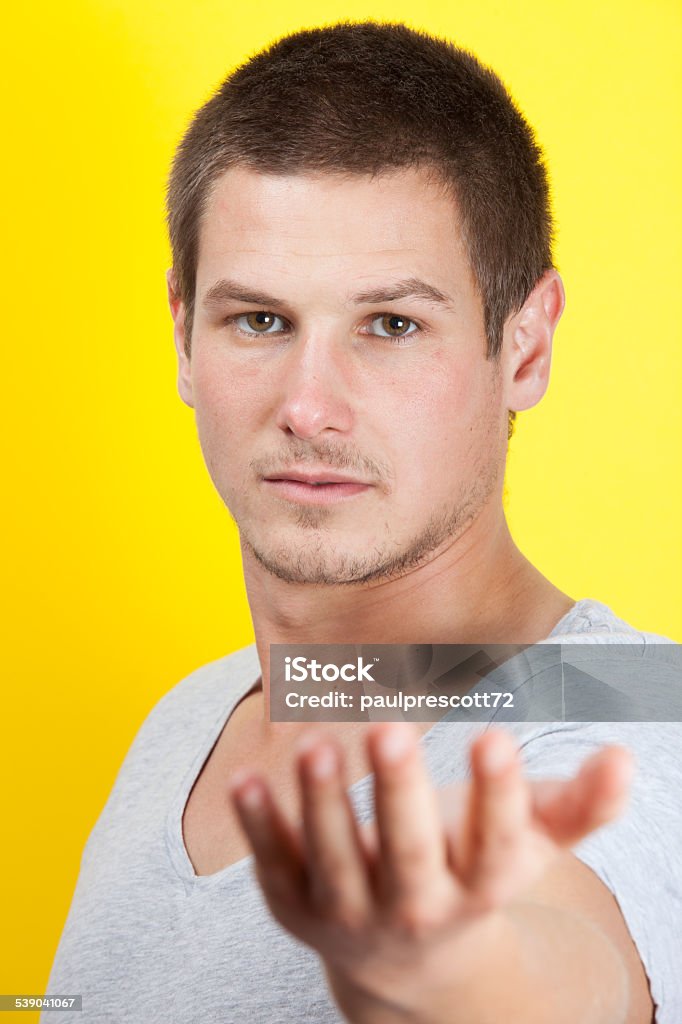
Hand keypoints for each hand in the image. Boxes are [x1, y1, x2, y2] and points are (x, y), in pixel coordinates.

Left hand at [228, 724, 632, 1018]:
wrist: (406, 957)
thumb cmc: (469, 872)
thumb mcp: (525, 845)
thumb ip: (576, 805)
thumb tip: (625, 757)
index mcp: (477, 886)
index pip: (493, 846)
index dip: (498, 797)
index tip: (495, 739)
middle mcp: (414, 906)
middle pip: (408, 854)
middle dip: (400, 793)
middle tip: (391, 728)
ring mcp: (349, 910)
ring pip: (336, 861)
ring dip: (323, 806)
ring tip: (317, 745)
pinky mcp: (296, 905)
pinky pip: (276, 867)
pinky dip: (259, 828)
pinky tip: (244, 780)